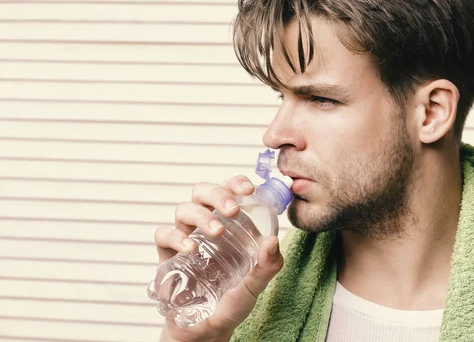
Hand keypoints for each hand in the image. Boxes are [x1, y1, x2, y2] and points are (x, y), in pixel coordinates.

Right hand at [153, 176, 284, 341]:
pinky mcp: (167, 255)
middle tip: (233, 209)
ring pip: (184, 209)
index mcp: (230, 225)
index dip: (236, 183)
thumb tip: (273, 241)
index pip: (230, 192)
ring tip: (217, 231)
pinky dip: (176, 237)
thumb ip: (267, 266)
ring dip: (201, 215)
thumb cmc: (231, 303)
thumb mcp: (255, 285)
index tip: (250, 188)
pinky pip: (163, 234)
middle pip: (203, 192)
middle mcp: (205, 225)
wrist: (206, 331)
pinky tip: (190, 248)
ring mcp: (185, 238)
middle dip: (218, 194)